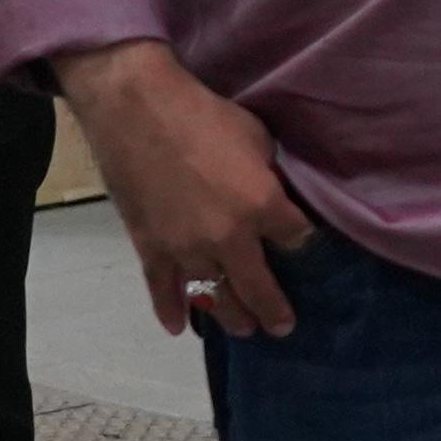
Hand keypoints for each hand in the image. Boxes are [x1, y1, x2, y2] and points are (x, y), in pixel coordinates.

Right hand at [58, 41, 315, 335]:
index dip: (303, 244)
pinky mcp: (151, 249)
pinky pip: (162, 292)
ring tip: (243, 328)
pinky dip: (170, 311)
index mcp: (262, 206)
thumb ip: (268, 172)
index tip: (303, 249)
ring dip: (230, 317)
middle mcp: (229, 239)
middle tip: (282, 326)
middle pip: (258, 287)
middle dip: (274, 310)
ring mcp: (186, 250)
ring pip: (214, 298)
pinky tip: (178, 328)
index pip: (297, 239)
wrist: (137, 112)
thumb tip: (271, 189)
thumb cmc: (203, 115)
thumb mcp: (256, 137)